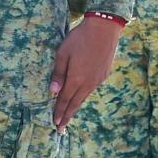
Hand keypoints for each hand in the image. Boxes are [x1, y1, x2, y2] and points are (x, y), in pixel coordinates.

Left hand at [50, 14, 122, 128]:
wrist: (104, 29)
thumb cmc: (80, 38)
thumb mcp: (63, 53)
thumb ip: (58, 73)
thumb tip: (53, 91)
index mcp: (76, 79)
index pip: (65, 100)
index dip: (60, 112)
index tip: (55, 123)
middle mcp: (88, 83)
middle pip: (75, 103)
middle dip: (67, 116)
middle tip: (61, 128)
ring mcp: (97, 79)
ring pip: (84, 97)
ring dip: (76, 107)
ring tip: (69, 115)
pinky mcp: (103, 74)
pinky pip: (91, 89)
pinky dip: (83, 96)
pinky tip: (81, 97)